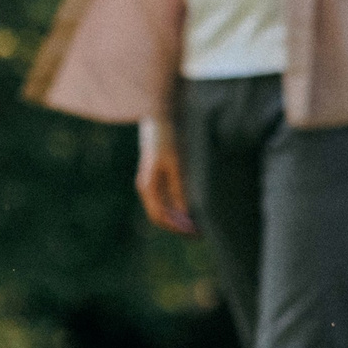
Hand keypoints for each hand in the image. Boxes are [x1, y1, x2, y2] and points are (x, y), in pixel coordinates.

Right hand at [135, 118, 195, 234]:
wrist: (159, 113)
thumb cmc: (168, 136)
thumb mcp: (177, 163)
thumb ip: (179, 187)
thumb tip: (184, 212)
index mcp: (149, 185)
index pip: (161, 216)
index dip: (178, 228)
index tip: (196, 234)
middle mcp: (146, 185)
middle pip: (161, 215)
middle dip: (179, 226)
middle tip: (200, 233)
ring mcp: (150, 180)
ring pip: (163, 208)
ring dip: (178, 218)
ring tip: (197, 223)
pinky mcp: (156, 173)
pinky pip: (165, 198)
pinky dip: (176, 207)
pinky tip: (189, 208)